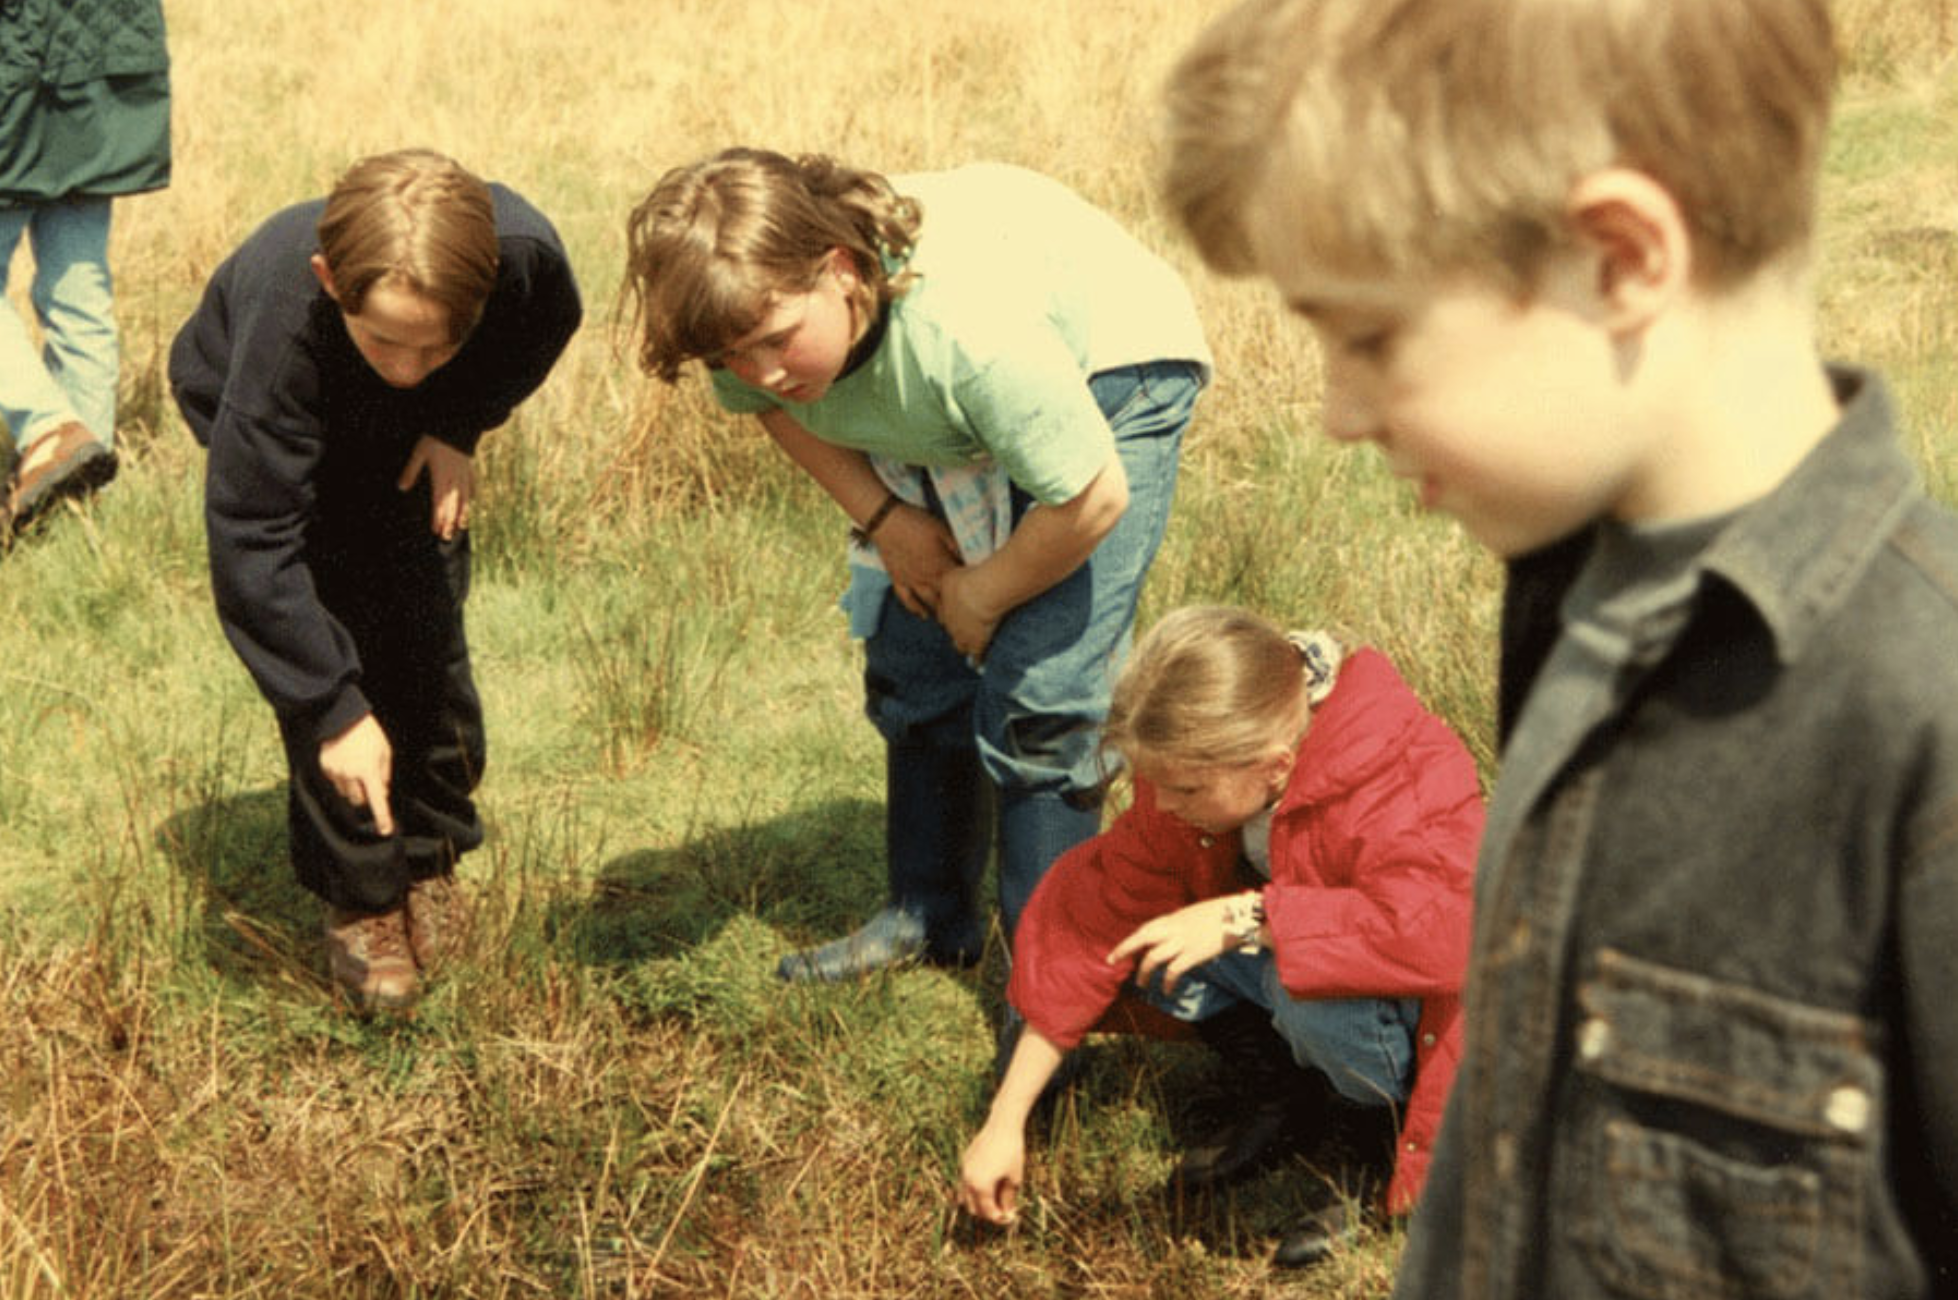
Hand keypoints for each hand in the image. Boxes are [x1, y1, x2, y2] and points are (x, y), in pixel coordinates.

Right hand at [319, 713, 395, 835]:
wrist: (342, 717)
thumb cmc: (369, 734)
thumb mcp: (385, 752)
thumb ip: (384, 774)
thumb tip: (381, 793)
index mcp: (368, 771)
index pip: (377, 801)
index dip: (382, 817)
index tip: (386, 831)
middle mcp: (350, 775)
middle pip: (359, 801)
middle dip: (366, 797)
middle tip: (369, 783)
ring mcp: (335, 773)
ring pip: (345, 793)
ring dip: (353, 788)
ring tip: (356, 766)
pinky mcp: (325, 768)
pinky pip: (335, 782)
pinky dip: (342, 778)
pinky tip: (345, 761)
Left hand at [397, 436, 475, 539]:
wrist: (456, 425)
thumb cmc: (435, 438)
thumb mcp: (419, 453)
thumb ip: (411, 471)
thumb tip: (401, 487)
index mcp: (441, 478)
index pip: (439, 503)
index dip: (438, 518)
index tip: (436, 531)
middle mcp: (454, 480)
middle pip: (453, 506)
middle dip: (450, 522)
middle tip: (448, 537)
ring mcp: (463, 475)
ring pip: (464, 499)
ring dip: (463, 514)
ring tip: (462, 526)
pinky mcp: (469, 468)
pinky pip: (472, 484)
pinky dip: (471, 494)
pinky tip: (471, 501)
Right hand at [871, 504, 961, 618]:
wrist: (886, 521)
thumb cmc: (916, 523)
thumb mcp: (942, 529)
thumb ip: (955, 545)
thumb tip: (968, 557)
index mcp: (941, 565)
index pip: (959, 583)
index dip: (969, 590)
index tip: (978, 596)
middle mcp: (927, 578)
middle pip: (945, 598)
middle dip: (956, 608)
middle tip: (965, 616)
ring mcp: (911, 581)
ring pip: (928, 602)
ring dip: (938, 612)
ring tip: (948, 621)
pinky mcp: (897, 580)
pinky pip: (907, 599)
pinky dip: (915, 609)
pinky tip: (923, 615)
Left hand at [936, 564, 1006, 660]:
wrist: (982, 592)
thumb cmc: (968, 579)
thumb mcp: (951, 575)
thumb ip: (948, 581)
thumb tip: (948, 580)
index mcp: (943, 607)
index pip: (942, 616)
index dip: (947, 615)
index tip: (952, 615)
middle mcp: (950, 623)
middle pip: (950, 631)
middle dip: (954, 631)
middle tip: (960, 631)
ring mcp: (963, 635)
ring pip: (960, 645)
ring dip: (963, 646)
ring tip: (967, 650)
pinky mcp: (978, 643)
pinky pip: (976, 655)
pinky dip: (977, 660)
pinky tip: (978, 665)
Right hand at [957, 1119, 1026, 1224]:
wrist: (1002, 1125)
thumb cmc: (1012, 1152)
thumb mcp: (1014, 1178)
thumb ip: (1008, 1199)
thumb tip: (1007, 1213)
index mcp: (980, 1187)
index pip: (988, 1212)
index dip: (1000, 1218)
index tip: (1010, 1218)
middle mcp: (968, 1180)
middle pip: (974, 1208)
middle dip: (988, 1212)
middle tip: (1003, 1210)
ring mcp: (964, 1170)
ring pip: (965, 1196)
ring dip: (978, 1202)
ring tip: (993, 1200)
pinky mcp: (965, 1161)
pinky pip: (965, 1182)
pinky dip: (973, 1189)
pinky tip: (987, 1185)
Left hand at [1105, 896, 1236, 992]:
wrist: (1241, 916)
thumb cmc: (1221, 915)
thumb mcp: (1194, 915)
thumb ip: (1179, 925)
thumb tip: (1169, 936)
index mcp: (1173, 918)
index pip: (1145, 929)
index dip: (1129, 941)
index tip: (1116, 951)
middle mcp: (1174, 928)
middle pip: (1142, 938)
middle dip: (1124, 949)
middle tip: (1112, 961)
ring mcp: (1183, 941)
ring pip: (1153, 958)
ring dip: (1145, 973)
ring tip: (1142, 985)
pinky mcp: (1194, 955)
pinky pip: (1173, 971)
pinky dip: (1168, 983)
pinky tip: (1167, 991)